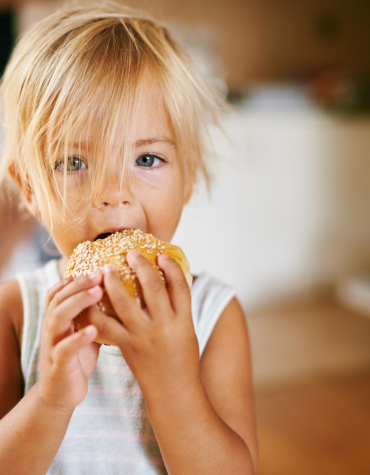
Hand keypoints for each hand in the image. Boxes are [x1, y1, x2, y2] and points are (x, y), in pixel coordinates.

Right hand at [39, 272, 102, 411]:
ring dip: (78, 302)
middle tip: (100, 273)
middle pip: (58, 298)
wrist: (61, 392)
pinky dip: (78, 337)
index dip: (75, 277)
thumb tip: (121, 292)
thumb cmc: (78, 357)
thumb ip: (95, 313)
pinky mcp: (58, 364)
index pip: (60, 290)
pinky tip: (93, 329)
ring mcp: (53, 345)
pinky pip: (64, 348)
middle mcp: (53, 327)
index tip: (97, 267)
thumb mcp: (85, 330)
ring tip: (98, 292)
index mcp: (59, 317)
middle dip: (79, 284)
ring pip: (58, 317)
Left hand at [87, 253, 199, 397]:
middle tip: (131, 254)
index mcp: (183, 320)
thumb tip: (165, 280)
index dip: (170, 267)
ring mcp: (143, 337)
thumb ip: (177, 307)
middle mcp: (164, 326)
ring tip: (107, 269)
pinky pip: (106, 326)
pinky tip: (91, 299)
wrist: (172, 391)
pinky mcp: (126, 346)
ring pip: (125, 303)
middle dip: (141, 267)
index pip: (179, 286)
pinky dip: (96, 312)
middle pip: (153, 288)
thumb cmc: (182, 358)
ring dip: (114, 283)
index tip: (161, 255)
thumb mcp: (187, 329)